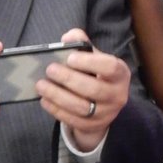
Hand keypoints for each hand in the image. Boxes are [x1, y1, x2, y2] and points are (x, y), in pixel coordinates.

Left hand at [35, 28, 130, 150]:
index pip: (110, 67)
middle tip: (50, 70)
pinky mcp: (93, 126)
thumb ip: (83, 44)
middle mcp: (118, 94)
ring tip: (41, 85)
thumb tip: (69, 37)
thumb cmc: (97, 75)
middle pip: (94, 89)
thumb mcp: (96, 58)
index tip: (70, 57)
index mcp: (121, 74)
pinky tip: (44, 99)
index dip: (89, 62)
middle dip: (69, 79)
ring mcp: (106, 113)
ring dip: (58, 95)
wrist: (104, 106)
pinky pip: (72, 119)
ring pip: (81, 106)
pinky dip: (56, 109)